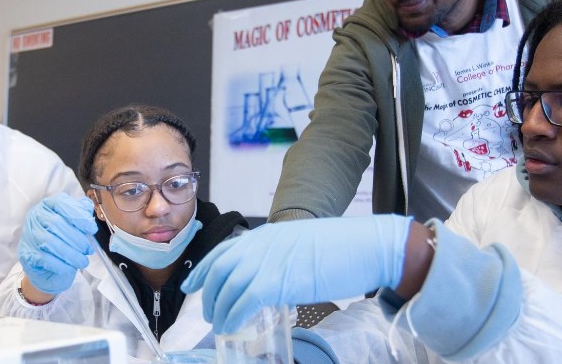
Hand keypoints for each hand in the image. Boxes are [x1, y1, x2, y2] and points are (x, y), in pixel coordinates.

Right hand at [19, 193, 98, 294]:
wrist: (47, 266)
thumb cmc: (62, 240)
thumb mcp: (74, 223)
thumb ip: (81, 212)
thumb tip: (87, 208)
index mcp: (49, 205)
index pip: (61, 204)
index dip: (78, 216)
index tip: (92, 229)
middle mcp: (36, 216)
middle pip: (56, 223)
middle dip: (77, 239)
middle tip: (88, 250)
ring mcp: (29, 234)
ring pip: (49, 241)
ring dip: (70, 253)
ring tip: (82, 261)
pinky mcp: (27, 253)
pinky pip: (44, 258)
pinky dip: (60, 264)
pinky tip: (70, 268)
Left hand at [181, 214, 411, 333]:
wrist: (368, 246)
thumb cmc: (343, 248)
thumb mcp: (301, 246)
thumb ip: (280, 258)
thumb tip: (270, 279)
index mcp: (266, 235)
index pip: (223, 251)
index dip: (204, 270)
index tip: (193, 284)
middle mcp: (260, 244)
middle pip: (220, 271)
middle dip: (209, 295)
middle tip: (210, 314)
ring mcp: (267, 261)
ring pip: (227, 288)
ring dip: (220, 310)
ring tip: (221, 326)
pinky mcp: (277, 281)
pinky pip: (244, 302)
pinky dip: (234, 316)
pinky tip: (232, 327)